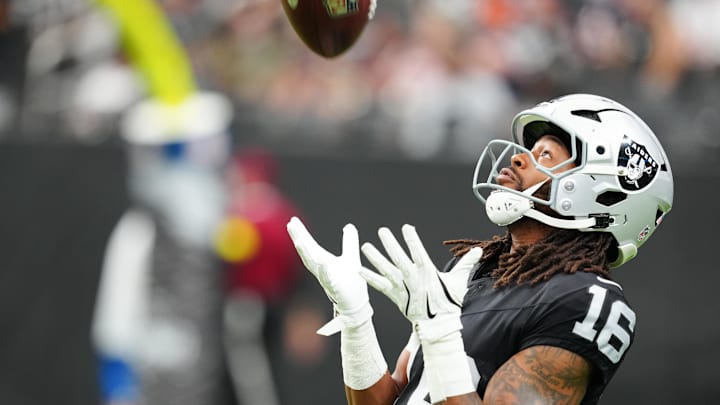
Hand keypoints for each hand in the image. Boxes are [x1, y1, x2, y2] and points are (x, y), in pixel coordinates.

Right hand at [286, 216, 371, 335]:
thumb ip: (349, 241)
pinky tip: (322, 261)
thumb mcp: (351, 256)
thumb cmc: (351, 282)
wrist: (357, 304)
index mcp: (323, 261)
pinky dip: (324, 270)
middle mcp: (321, 269)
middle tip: (291, 225)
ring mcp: (326, 279)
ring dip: (305, 254)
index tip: (293, 220)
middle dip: (299, 238)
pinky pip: (328, 279)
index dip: (301, 233)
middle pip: (307, 252)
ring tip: (299, 241)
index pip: (310, 245)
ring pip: (313, 265)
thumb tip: (348, 225)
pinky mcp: (335, 288)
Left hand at [360, 225, 482, 331]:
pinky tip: (359, 270)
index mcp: (428, 273)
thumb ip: (466, 264)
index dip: (413, 240)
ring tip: (365, 246)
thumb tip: (478, 250)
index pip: (419, 253)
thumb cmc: (449, 303)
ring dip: (375, 259)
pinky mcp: (395, 297)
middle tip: (382, 231)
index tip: (406, 227)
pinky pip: (380, 286)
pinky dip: (370, 278)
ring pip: (387, 271)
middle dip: (391, 245)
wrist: (439, 326)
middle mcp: (413, 280)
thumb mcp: (458, 281)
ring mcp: (402, 288)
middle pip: (400, 260)